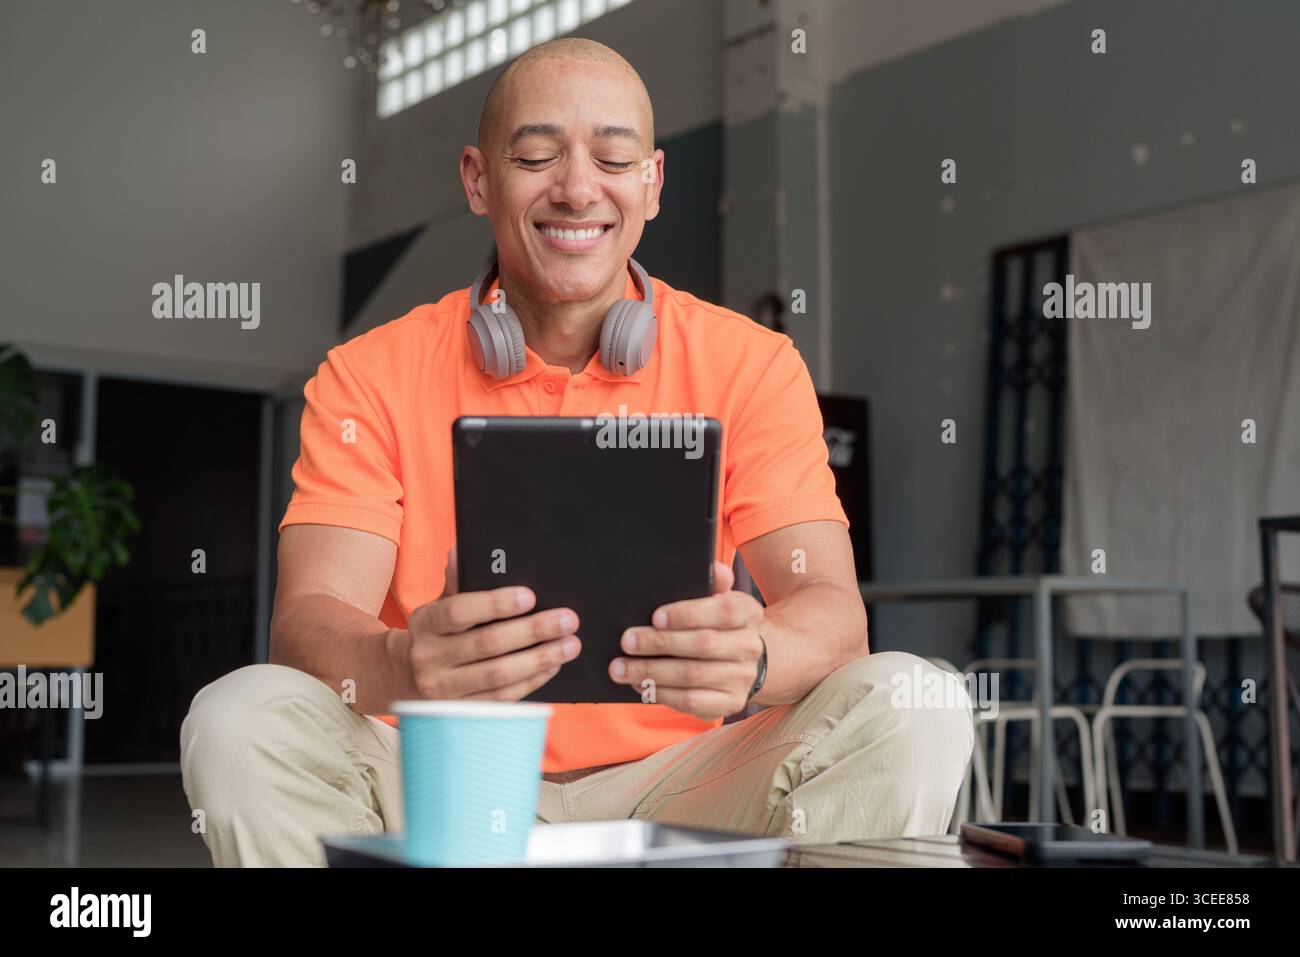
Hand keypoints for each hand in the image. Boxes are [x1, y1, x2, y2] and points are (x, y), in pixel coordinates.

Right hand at [405, 548, 581, 700]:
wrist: (406, 676)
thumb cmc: (438, 632)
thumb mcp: (440, 605)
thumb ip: (457, 581)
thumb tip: (463, 551)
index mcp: (425, 623)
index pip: (458, 611)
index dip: (495, 604)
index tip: (530, 596)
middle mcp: (429, 657)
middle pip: (486, 644)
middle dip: (532, 631)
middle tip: (567, 620)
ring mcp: (443, 689)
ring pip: (498, 676)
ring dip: (539, 659)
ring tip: (570, 645)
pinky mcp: (461, 712)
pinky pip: (502, 699)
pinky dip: (532, 681)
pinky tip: (553, 666)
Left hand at [608, 561, 764, 718]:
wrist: (741, 659)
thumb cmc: (715, 622)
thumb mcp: (717, 598)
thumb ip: (712, 582)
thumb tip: (712, 568)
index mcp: (748, 613)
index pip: (723, 611)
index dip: (688, 614)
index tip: (655, 617)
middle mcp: (749, 646)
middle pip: (702, 645)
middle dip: (659, 643)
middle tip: (626, 641)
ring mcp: (742, 678)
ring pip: (692, 676)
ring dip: (651, 672)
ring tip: (620, 668)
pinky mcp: (730, 703)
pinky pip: (691, 701)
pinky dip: (661, 693)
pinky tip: (639, 685)